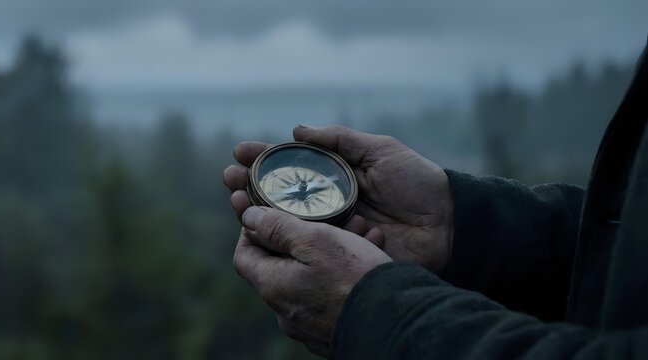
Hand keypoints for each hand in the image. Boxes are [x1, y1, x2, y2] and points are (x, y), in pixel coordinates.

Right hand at [223, 125, 453, 274]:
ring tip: (237, 201)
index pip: (289, 166)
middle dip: (248, 186)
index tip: (239, 152)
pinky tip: (264, 228)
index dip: (262, 159)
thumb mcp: (380, 150)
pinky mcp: (337, 254)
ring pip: (282, 223)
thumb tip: (297, 130)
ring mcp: (329, 230)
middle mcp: (325, 204)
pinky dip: (283, 237)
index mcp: (333, 178)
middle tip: (229, 180)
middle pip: (276, 195)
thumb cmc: (418, 183)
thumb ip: (340, 140)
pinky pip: (305, 247)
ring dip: (255, 212)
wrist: (449, 225)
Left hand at [233, 206, 390, 356]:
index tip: (270, 213)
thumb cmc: (354, 278)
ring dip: (327, 253)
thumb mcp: (314, 240)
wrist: (396, 324)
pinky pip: (329, 297)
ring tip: (358, 231)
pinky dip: (341, 275)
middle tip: (324, 218)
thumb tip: (248, 217)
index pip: (244, 256)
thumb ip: (277, 227)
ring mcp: (308, 325)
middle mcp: (285, 312)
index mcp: (273, 287)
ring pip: (309, 279)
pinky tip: (367, 255)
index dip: (252, 231)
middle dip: (299, 238)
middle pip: (278, 267)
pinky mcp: (331, 331)